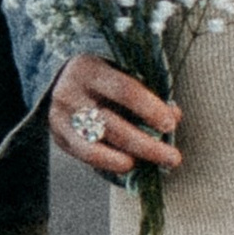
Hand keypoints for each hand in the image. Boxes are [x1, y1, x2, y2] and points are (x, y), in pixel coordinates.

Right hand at [50, 52, 181, 178]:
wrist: (59, 79)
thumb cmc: (102, 75)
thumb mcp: (120, 72)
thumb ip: (147, 92)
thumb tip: (174, 117)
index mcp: (90, 68)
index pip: (124, 90)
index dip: (150, 109)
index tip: (170, 124)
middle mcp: (70, 93)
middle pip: (112, 124)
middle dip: (146, 144)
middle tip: (173, 157)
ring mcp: (60, 118)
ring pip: (96, 146)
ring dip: (128, 159)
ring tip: (152, 166)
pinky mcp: (58, 137)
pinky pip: (86, 157)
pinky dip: (109, 164)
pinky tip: (128, 165)